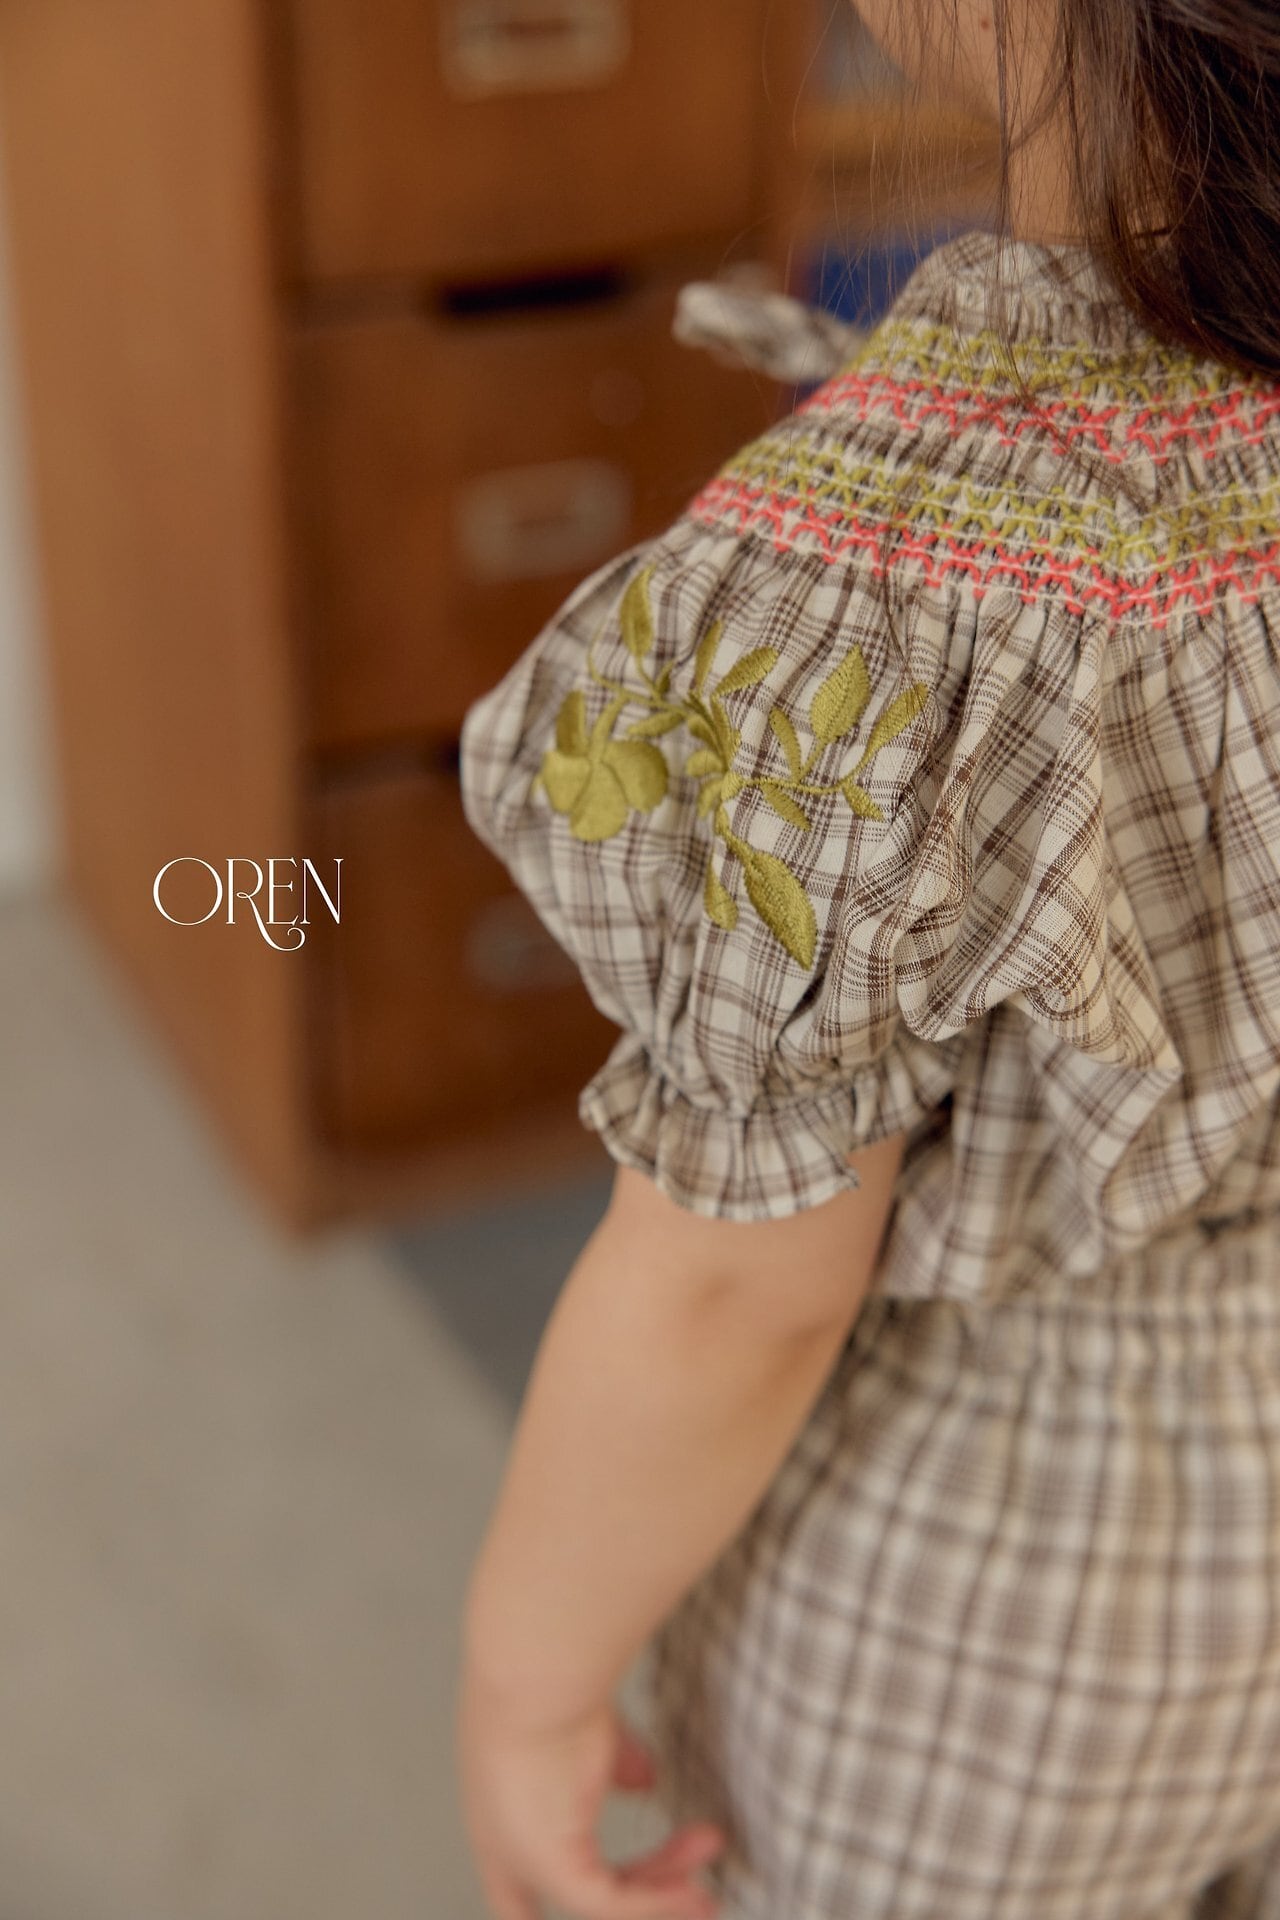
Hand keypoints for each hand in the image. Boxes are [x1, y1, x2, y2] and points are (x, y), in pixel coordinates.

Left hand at [457, 1665, 726, 1919]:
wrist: (535, 1672)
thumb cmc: (549, 1680)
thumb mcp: (590, 1729)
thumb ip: (616, 1763)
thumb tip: (645, 1779)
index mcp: (501, 1804)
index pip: (508, 1881)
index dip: (532, 1902)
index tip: (553, 1912)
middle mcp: (506, 1842)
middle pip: (575, 1892)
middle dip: (637, 1894)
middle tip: (687, 1894)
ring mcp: (528, 1859)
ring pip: (602, 1901)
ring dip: (661, 1896)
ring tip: (707, 1899)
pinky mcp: (558, 1868)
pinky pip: (616, 1903)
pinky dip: (661, 1901)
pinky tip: (696, 1892)